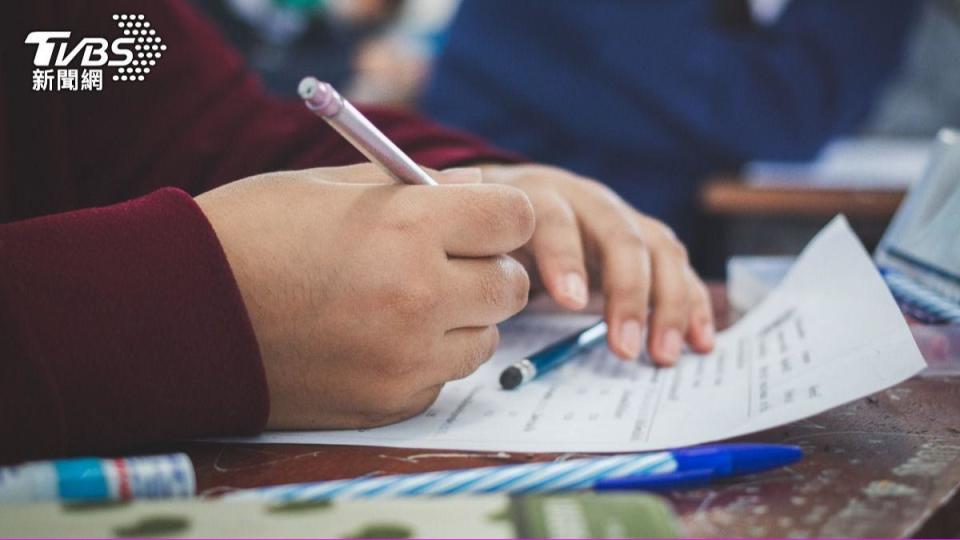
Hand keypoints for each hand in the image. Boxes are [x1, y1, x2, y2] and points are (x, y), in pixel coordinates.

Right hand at [195, 164, 533, 428]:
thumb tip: (479, 188)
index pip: (516, 218)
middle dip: (489, 269)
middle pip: (512, 286)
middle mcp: (419, 298)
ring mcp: (405, 359)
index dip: (503, 215)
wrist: (176, 314)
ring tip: (404, 302)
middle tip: (447, 262)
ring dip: (461, 319)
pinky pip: (441, 379)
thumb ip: (418, 186)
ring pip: (484, 339)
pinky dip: (425, 360)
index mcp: (407, 228)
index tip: (483, 220)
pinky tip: (375, 339)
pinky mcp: (387, 403)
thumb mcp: (330, 185)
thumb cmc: (249, 234)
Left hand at [480, 164, 714, 365]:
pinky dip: (694, 303)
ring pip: (658, 250)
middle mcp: (588, 200)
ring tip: (661, 356)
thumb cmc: (490, 226)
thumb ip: (460, 238)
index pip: (554, 218)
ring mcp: (622, 218)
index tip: (570, 302)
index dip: (564, 257)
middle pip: (620, 236)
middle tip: (624, 348)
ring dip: (668, 304)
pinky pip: (678, 268)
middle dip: (629, 293)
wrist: (516, 194)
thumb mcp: (468, 225)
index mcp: (538, 195)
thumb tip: (454, 266)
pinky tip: (699, 342)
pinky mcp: (645, 240)